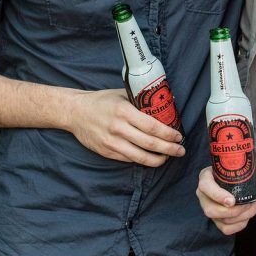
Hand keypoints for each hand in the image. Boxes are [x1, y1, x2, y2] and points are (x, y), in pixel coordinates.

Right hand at [66, 88, 184, 165]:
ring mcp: (112, 142)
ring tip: (168, 157)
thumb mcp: (122, 95)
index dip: (168, 134)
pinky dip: (143, 160)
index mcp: (124, 111)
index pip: (152, 126)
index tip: (178, 136)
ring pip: (141, 157)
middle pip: (150, 143)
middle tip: (180, 150)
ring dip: (158, 159)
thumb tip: (166, 103)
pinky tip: (151, 157)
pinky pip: (129, 159)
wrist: (75, 112)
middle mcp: (118, 128)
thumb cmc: (102, 101)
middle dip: (169, 149)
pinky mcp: (107, 152)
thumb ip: (141, 101)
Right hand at [197, 152, 255, 235]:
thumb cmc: (246, 165)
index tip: (232, 200)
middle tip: (250, 203)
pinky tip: (248, 215)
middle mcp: (205, 193)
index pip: (205, 186)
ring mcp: (209, 207)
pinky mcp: (217, 218)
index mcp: (207, 176)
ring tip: (255, 206)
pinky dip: (239, 225)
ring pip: (220, 220)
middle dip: (234, 211)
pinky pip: (225, 229)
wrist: (246, 173)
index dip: (217, 195)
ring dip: (240, 217)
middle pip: (211, 210)